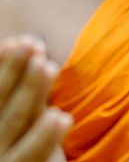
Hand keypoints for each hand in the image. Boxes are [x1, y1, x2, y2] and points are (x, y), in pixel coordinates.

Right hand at [0, 36, 71, 161]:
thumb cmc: (29, 141)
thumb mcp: (23, 114)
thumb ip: (20, 85)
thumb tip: (22, 42)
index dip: (3, 65)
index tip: (19, 39)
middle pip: (0, 99)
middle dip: (15, 69)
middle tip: (34, 43)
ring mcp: (2, 156)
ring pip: (15, 120)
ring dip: (32, 91)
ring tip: (49, 66)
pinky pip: (33, 154)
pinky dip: (46, 136)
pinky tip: (62, 117)